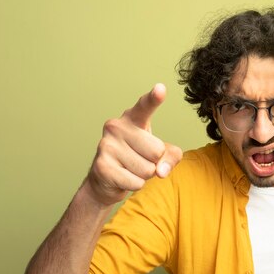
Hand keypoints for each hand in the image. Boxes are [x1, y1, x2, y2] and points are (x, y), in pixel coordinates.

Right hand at [86, 83, 182, 205]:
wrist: (106, 180)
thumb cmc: (137, 160)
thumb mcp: (160, 155)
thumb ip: (170, 157)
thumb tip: (161, 170)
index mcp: (133, 119)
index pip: (145, 106)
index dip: (153, 98)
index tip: (161, 89)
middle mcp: (117, 127)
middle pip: (156, 151)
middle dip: (154, 163)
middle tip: (139, 160)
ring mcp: (106, 145)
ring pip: (147, 169)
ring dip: (144, 176)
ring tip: (130, 169)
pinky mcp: (102, 165)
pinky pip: (136, 182)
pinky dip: (134, 185)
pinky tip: (122, 178)